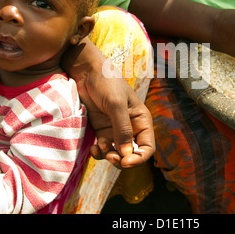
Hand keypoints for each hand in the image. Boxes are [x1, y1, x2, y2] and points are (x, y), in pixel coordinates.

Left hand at [62, 39, 154, 168]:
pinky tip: (93, 148)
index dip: (139, 158)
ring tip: (100, 149)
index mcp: (141, 120)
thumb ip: (122, 130)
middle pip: (132, 154)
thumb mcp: (116, 105)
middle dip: (122, 159)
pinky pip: (104, 148)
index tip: (126, 162)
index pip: (147, 147)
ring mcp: (115, 130)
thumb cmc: (107, 83)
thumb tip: (126, 155)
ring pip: (117, 153)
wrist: (86, 72)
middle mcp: (131, 127)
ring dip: (109, 156)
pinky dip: (99, 152)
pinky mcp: (101, 130)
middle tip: (111, 157)